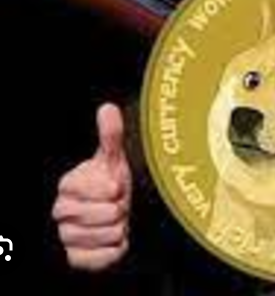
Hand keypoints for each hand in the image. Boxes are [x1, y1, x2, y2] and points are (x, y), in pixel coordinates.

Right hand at [52, 103, 131, 270]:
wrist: (111, 218)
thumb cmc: (109, 186)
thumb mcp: (112, 160)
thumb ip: (110, 135)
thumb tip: (108, 108)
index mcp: (69, 186)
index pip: (94, 188)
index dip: (111, 188)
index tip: (115, 186)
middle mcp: (62, 211)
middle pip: (107, 212)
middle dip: (120, 208)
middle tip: (118, 205)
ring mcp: (67, 236)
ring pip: (110, 233)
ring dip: (120, 227)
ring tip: (116, 221)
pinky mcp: (76, 259)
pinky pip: (105, 257)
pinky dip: (116, 249)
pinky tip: (114, 239)